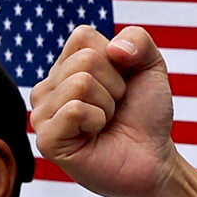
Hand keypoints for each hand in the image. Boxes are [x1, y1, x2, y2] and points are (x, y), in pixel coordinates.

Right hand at [31, 25, 175, 196]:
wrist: (153, 159)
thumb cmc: (145, 115)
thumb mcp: (150, 66)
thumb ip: (137, 38)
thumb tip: (113, 48)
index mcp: (65, 67)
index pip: (82, 36)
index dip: (115, 59)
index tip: (120, 85)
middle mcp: (48, 88)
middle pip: (85, 59)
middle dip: (114, 84)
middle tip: (114, 109)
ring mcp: (42, 114)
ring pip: (80, 82)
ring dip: (108, 105)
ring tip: (105, 122)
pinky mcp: (47, 140)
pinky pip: (74, 109)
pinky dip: (97, 120)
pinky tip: (95, 135)